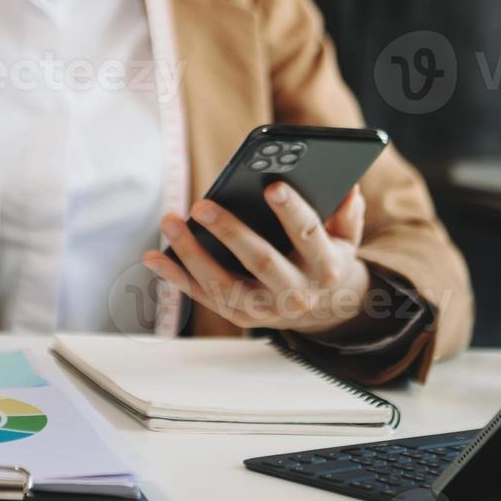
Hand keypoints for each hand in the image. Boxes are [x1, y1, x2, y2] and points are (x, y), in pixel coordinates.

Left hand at [142, 184, 372, 336]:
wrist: (323, 310)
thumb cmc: (326, 259)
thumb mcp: (346, 239)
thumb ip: (347, 214)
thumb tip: (346, 187)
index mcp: (324, 267)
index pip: (308, 235)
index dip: (291, 211)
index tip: (272, 185)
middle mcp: (294, 292)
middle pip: (261, 261)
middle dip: (231, 232)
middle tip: (202, 205)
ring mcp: (264, 309)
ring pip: (224, 284)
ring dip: (192, 254)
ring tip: (171, 222)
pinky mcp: (239, 316)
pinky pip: (202, 296)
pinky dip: (175, 278)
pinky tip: (153, 256)